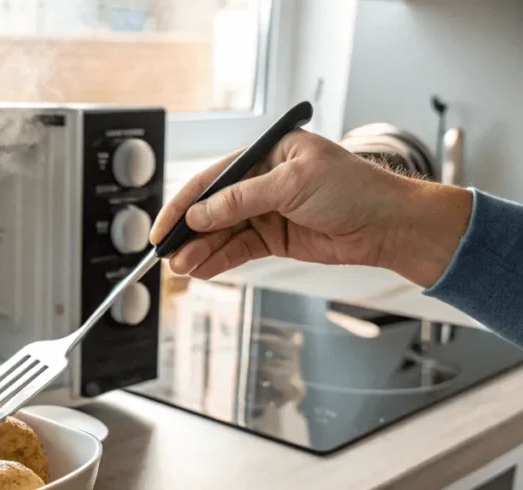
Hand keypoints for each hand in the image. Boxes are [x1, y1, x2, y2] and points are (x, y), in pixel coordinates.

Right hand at [149, 130, 473, 287]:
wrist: (388, 224)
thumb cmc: (354, 189)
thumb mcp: (292, 184)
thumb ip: (242, 199)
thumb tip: (201, 214)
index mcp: (265, 155)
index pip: (214, 178)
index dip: (185, 203)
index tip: (165, 227)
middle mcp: (262, 182)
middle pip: (213, 208)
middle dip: (189, 232)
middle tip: (169, 253)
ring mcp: (267, 211)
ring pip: (223, 233)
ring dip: (201, 250)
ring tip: (183, 267)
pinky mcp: (275, 238)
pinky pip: (239, 249)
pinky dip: (220, 260)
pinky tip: (203, 269)